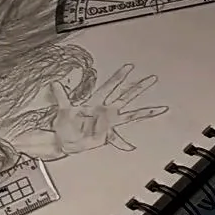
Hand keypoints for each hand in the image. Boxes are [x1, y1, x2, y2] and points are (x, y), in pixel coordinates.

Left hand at [11, 64, 167, 157]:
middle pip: (126, 96)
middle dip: (139, 87)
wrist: (63, 141)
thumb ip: (60, 96)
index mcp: (96, 102)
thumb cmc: (64, 125)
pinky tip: (131, 147)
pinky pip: (117, 139)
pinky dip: (123, 143)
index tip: (129, 67)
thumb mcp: (62, 110)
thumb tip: (54, 83)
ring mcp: (108, 123)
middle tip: (151, 78)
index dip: (120, 77)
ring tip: (160, 109)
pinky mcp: (107, 135)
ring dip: (145, 112)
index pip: (110, 86)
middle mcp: (105, 111)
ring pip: (130, 115)